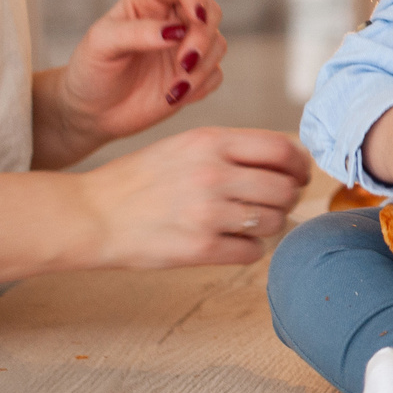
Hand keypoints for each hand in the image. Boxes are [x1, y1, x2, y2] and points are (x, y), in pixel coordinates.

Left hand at [41, 0, 226, 165]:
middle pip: (210, 10)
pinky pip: (215, 74)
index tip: (196, 16)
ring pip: (217, 43)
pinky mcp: (193, 74)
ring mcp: (185, 46)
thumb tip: (176, 32)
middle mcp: (172, 18)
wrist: (91, 112)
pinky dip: (201, 86)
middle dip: (204, 37)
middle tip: (185, 63)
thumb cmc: (91, 70)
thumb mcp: (102, 45)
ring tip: (173, 90)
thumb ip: (137, 33)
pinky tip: (174, 97)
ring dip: (201, 67)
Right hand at [80, 126, 311, 269]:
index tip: (298, 175)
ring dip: (269, 225)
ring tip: (246, 223)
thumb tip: (287, 162)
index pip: (283, 149)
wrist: (92, 214)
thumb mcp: (184, 146)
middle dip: (286, 198)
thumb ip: (232, 149)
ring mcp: (207, 212)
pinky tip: (230, 242)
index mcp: (210, 141)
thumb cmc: (140, 180)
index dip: (300, 165)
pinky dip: (249, 249)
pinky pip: (253, 252)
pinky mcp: (200, 249)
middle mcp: (213, 173)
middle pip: (285, 188)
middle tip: (273, 204)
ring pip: (274, 221)